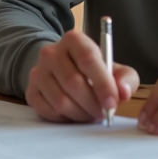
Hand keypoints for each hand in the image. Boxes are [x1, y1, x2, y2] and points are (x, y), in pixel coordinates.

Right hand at [25, 31, 139, 122]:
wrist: (62, 68)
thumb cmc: (93, 70)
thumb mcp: (115, 68)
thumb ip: (126, 78)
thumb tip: (123, 92)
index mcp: (74, 40)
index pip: (88, 59)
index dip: (102, 84)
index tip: (112, 103)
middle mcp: (51, 52)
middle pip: (73, 82)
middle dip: (92, 104)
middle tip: (103, 114)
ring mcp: (38, 72)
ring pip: (60, 101)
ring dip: (80, 114)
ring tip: (90, 114)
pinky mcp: (31, 91)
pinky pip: (48, 111)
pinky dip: (66, 118)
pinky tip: (75, 114)